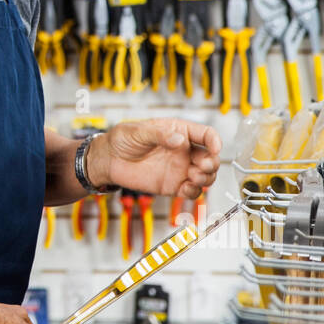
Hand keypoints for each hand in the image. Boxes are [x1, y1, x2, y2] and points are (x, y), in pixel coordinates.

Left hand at [88, 118, 221, 198]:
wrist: (108, 160)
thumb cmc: (122, 140)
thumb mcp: (138, 131)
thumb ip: (159, 135)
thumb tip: (179, 140)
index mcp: (179, 132)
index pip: (206, 135)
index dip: (214, 141)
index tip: (214, 149)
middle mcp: (184, 151)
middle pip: (211, 157)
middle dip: (212, 163)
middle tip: (202, 166)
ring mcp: (180, 169)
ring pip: (206, 176)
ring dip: (206, 178)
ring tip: (192, 177)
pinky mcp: (173, 185)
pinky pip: (192, 191)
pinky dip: (194, 192)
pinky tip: (185, 188)